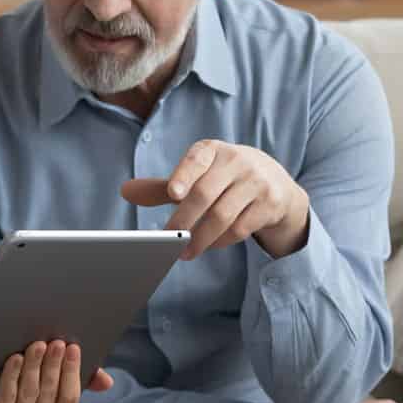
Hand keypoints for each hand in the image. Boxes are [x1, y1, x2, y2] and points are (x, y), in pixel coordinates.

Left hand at [0, 340, 113, 402]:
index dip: (73, 372)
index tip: (74, 347)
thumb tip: (107, 382)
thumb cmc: (21, 386)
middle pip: (50, 393)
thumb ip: (80, 381)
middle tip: (56, 341)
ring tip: (37, 344)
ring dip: (35, 367)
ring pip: (29, 393)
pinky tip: (16, 358)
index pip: (70, 398)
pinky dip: (12, 377)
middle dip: (54, 365)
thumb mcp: (50, 383)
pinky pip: (7, 398)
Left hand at [121, 139, 308, 259]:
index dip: (183, 175)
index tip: (172, 194)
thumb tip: (126, 191)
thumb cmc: (225, 179)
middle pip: (205, 193)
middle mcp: (237, 161)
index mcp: (213, 150)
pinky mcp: (270, 203)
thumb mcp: (198, 175)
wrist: (276, 183)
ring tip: (184, 252)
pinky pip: (240, 228)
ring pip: (223, 215)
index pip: (196, 159)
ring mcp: (256, 182)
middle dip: (183, 220)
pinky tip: (209, 245)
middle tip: (167, 239)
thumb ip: (164, 186)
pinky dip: (221, 240)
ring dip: (201, 238)